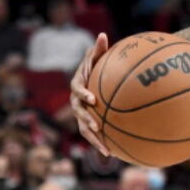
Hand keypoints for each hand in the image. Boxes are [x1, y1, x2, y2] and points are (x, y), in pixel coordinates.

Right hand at [70, 32, 111, 156]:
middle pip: (78, 112)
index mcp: (77, 86)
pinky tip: (113, 154)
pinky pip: (93, 135)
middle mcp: (76, 102)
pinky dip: (101, 144)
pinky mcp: (89, 124)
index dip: (83, 94)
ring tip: (105, 149)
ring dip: (93, 139)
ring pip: (83, 128)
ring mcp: (81, 114)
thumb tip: (102, 35)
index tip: (92, 98)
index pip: (77, 90)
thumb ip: (99, 49)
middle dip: (86, 120)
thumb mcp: (98, 57)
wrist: (95, 80)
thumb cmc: (98, 67)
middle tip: (96, 125)